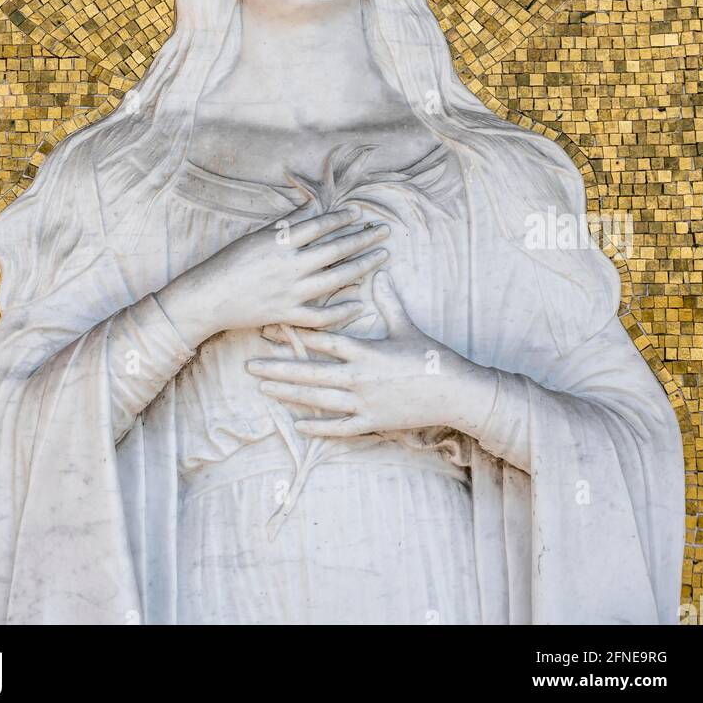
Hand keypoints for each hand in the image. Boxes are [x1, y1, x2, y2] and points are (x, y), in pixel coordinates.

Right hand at [156, 205, 390, 347]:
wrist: (209, 297)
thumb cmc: (229, 262)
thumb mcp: (257, 235)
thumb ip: (287, 223)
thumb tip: (313, 205)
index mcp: (281, 242)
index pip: (320, 226)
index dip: (342, 218)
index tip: (359, 213)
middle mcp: (290, 266)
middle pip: (336, 249)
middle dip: (363, 239)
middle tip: (384, 231)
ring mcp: (291, 292)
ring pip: (336, 279)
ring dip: (362, 266)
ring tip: (381, 257)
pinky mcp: (288, 315)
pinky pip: (322, 316)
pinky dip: (342, 311)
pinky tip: (359, 303)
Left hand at [245, 271, 497, 437]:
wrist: (454, 392)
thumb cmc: (431, 356)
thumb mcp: (407, 326)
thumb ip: (388, 302)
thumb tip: (379, 274)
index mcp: (366, 351)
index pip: (322, 341)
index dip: (294, 334)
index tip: (268, 329)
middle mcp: (359, 378)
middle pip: (310, 373)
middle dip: (278, 369)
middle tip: (249, 366)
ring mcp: (364, 403)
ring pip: (318, 401)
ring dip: (288, 395)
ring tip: (264, 389)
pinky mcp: (372, 423)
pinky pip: (339, 428)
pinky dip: (318, 427)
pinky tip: (297, 425)